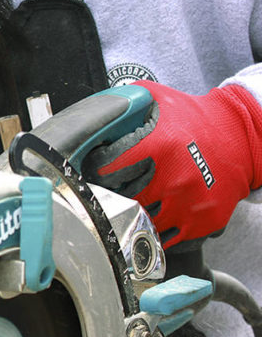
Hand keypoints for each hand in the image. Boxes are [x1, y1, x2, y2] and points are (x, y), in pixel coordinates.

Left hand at [86, 81, 261, 247]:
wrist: (244, 138)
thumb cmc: (195, 117)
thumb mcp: (158, 98)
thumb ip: (123, 105)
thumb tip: (93, 115)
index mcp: (161, 146)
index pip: (108, 168)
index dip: (95, 168)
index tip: (93, 168)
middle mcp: (175, 179)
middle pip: (121, 197)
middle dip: (112, 191)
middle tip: (111, 184)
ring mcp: (190, 205)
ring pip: (141, 220)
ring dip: (133, 211)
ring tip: (133, 198)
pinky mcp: (203, 223)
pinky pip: (165, 238)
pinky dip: (155, 229)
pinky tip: (154, 213)